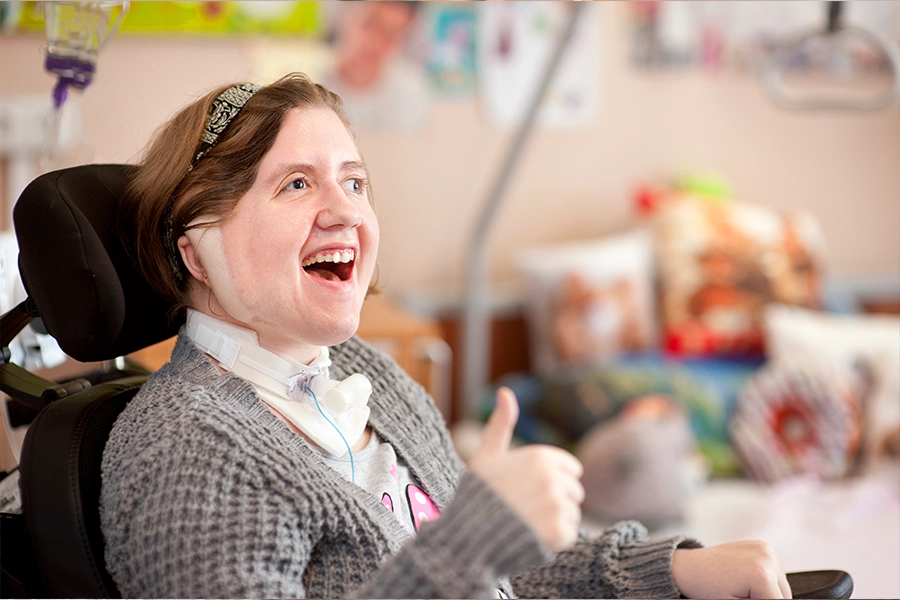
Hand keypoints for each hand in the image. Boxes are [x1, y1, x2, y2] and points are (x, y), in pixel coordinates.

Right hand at [468, 387, 583, 551]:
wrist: (469, 535)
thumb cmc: (478, 494)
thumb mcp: (488, 456)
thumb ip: (502, 425)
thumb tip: (505, 392)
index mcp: (540, 456)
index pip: (571, 468)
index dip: (553, 480)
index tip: (531, 490)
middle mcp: (552, 477)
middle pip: (574, 491)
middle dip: (556, 500)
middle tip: (527, 508)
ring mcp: (557, 504)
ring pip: (573, 513)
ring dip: (556, 521)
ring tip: (528, 523)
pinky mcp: (560, 531)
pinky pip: (569, 534)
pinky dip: (555, 539)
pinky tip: (532, 536)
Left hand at [672, 541, 791, 598]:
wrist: (692, 568)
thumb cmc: (708, 590)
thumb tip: (771, 599)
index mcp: (761, 575)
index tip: (744, 599)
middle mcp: (767, 557)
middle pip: (784, 594)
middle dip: (766, 599)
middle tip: (741, 595)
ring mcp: (765, 548)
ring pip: (781, 583)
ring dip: (768, 589)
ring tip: (742, 587)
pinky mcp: (763, 545)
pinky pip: (774, 571)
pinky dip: (765, 578)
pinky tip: (745, 578)